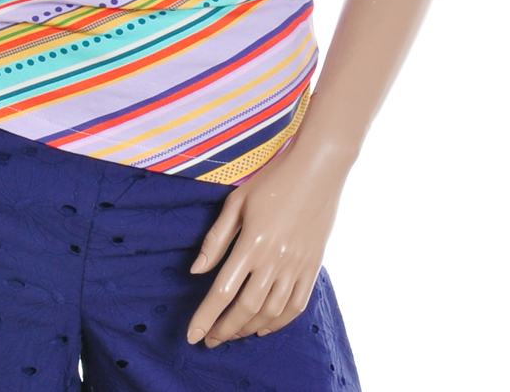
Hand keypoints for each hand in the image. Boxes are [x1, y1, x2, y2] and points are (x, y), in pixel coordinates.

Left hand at [184, 141, 344, 346]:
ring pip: (270, 312)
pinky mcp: (313, 267)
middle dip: (225, 329)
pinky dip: (278, 322)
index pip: (223, 291)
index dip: (205, 316)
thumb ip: (216, 239)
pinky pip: (296, 306)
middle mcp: (275, 260)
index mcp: (252, 243)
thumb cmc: (272, 180)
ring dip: (248, 329)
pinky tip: (263, 326)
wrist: (318, 169)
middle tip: (210, 339)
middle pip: (246, 308)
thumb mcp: (237, 202)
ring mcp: (297, 266)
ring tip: (231, 333)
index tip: (192, 335)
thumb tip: (196, 271)